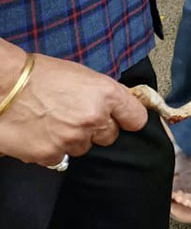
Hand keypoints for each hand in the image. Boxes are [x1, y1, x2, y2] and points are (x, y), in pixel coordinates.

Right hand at [0, 54, 147, 165]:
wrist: (5, 86)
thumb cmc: (42, 75)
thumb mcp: (84, 76)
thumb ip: (105, 95)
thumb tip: (119, 108)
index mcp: (106, 94)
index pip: (136, 118)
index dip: (129, 118)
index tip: (124, 119)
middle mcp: (94, 118)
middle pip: (110, 136)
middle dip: (98, 129)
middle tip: (77, 117)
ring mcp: (72, 138)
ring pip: (84, 148)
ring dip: (73, 139)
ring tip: (55, 122)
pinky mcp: (50, 154)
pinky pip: (60, 157)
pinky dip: (52, 148)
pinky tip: (42, 133)